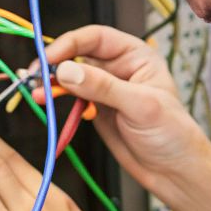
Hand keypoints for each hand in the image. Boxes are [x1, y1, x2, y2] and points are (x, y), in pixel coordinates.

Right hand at [33, 24, 210, 208]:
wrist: (174, 172)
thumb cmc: (173, 134)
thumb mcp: (140, 106)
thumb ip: (103, 87)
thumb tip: (67, 71)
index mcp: (136, 56)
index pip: (97, 38)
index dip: (70, 43)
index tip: (50, 58)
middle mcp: (119, 68)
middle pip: (78, 54)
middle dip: (55, 63)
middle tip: (36, 75)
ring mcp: (105, 88)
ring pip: (71, 76)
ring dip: (51, 82)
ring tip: (36, 91)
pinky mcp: (96, 109)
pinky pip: (70, 97)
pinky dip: (55, 97)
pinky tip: (44, 100)